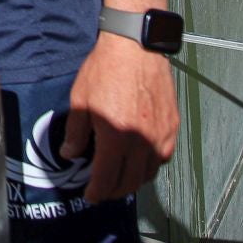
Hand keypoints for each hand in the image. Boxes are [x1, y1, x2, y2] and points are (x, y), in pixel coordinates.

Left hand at [61, 32, 177, 203]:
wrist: (135, 46)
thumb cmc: (105, 69)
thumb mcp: (80, 101)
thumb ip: (76, 132)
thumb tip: (70, 153)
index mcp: (116, 138)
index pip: (106, 179)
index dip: (97, 192)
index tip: (91, 196)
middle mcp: (141, 141)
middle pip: (130, 182)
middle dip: (114, 191)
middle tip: (103, 189)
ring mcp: (160, 134)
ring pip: (149, 173)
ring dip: (133, 181)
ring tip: (120, 177)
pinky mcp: (172, 125)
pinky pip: (164, 156)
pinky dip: (151, 164)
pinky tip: (140, 159)